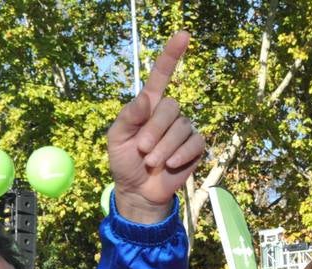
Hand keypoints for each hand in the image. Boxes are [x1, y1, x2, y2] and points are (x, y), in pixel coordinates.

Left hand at [107, 31, 205, 222]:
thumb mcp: (116, 138)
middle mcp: (169, 114)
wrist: (138, 191)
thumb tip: (145, 99)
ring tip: (151, 162)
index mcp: (149, 105)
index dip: (172, 55)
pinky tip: (170, 165)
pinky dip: (180, 155)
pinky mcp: (195, 147)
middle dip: (153, 131)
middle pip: (170, 107)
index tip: (183, 35)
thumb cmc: (124, 162)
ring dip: (163, 149)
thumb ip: (128, 116)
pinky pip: (194, 143)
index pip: (162, 75)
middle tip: (142, 150)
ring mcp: (184, 129)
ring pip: (180, 127)